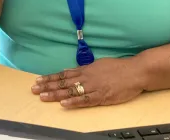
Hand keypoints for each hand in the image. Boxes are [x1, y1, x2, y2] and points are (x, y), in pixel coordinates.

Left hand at [31, 57, 145, 108]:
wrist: (135, 72)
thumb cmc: (118, 68)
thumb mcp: (98, 65)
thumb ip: (84, 69)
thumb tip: (71, 71)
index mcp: (86, 69)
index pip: (63, 74)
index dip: (50, 78)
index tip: (38, 80)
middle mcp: (86, 77)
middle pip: (63, 82)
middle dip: (48, 86)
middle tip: (34, 89)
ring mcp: (93, 86)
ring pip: (71, 91)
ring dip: (56, 94)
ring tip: (43, 96)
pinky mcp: (101, 96)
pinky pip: (85, 100)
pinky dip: (74, 102)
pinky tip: (64, 104)